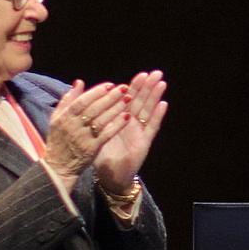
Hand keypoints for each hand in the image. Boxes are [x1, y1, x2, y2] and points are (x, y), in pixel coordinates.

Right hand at [43, 81, 126, 178]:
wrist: (58, 166)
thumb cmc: (59, 140)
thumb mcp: (57, 118)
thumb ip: (68, 99)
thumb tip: (79, 82)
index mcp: (64, 117)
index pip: (81, 101)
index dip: (96, 92)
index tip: (110, 84)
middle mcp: (73, 126)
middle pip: (93, 109)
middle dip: (110, 97)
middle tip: (124, 88)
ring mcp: (83, 138)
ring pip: (101, 120)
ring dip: (116, 108)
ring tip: (128, 99)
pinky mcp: (92, 149)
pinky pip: (107, 135)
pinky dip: (117, 125)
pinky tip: (127, 117)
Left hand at [93, 69, 168, 192]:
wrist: (109, 177)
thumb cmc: (101, 154)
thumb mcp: (93, 131)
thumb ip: (92, 114)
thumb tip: (85, 98)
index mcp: (119, 119)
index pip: (128, 99)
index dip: (135, 87)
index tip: (140, 74)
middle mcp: (131, 123)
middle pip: (141, 101)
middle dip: (148, 87)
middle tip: (156, 73)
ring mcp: (139, 132)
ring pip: (148, 111)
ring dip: (155, 96)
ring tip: (161, 83)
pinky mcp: (144, 143)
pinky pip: (151, 127)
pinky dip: (157, 116)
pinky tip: (163, 104)